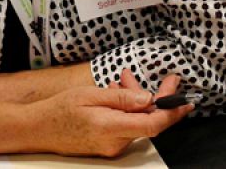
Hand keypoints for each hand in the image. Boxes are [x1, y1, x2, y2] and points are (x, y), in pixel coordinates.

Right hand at [33, 80, 192, 157]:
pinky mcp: (110, 145)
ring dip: (139, 100)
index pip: (152, 124)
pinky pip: (128, 125)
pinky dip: (128, 109)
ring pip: (138, 121)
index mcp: (110, 128)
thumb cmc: (60, 110)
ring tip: (125, 79)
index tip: (186, 100)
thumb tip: (147, 98)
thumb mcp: (90, 95)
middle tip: (167, 79)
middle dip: (158, 98)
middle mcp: (115, 142)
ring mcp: (113, 146)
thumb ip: (120, 98)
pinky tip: (117, 94)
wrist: (39, 129)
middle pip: (149, 121)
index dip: (172, 112)